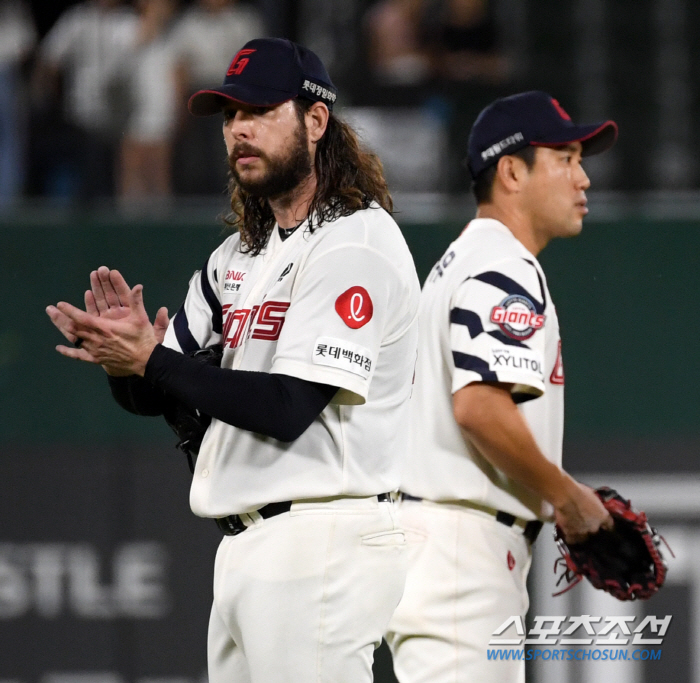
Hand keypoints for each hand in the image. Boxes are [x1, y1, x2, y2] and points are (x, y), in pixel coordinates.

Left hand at [47, 268, 168, 375]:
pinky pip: (80, 356)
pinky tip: (59, 348)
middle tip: (49, 309)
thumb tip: (138, 286)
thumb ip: (137, 302)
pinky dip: (69, 352)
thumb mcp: (142, 319)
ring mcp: (95, 350)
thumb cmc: (143, 340)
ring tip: (53, 319)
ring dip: (62, 329)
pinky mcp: (97, 359)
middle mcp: (97, 339)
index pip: (83, 318)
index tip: (60, 304)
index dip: (71, 311)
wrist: (146, 362)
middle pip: (74, 328)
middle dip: (61, 318)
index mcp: (105, 328)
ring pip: (74, 339)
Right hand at [554, 478, 613, 543]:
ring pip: (583, 539)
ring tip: (577, 534)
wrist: (566, 496)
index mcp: (603, 516)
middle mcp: (594, 526)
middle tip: (587, 526)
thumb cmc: (579, 491)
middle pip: (596, 533)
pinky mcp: (570, 533)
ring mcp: (582, 531)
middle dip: (592, 530)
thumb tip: (592, 502)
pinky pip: (571, 539)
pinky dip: (570, 538)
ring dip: (581, 537)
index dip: (607, 526)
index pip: (609, 526)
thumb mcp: (592, 494)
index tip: (605, 526)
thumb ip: (594, 502)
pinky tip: (568, 536)